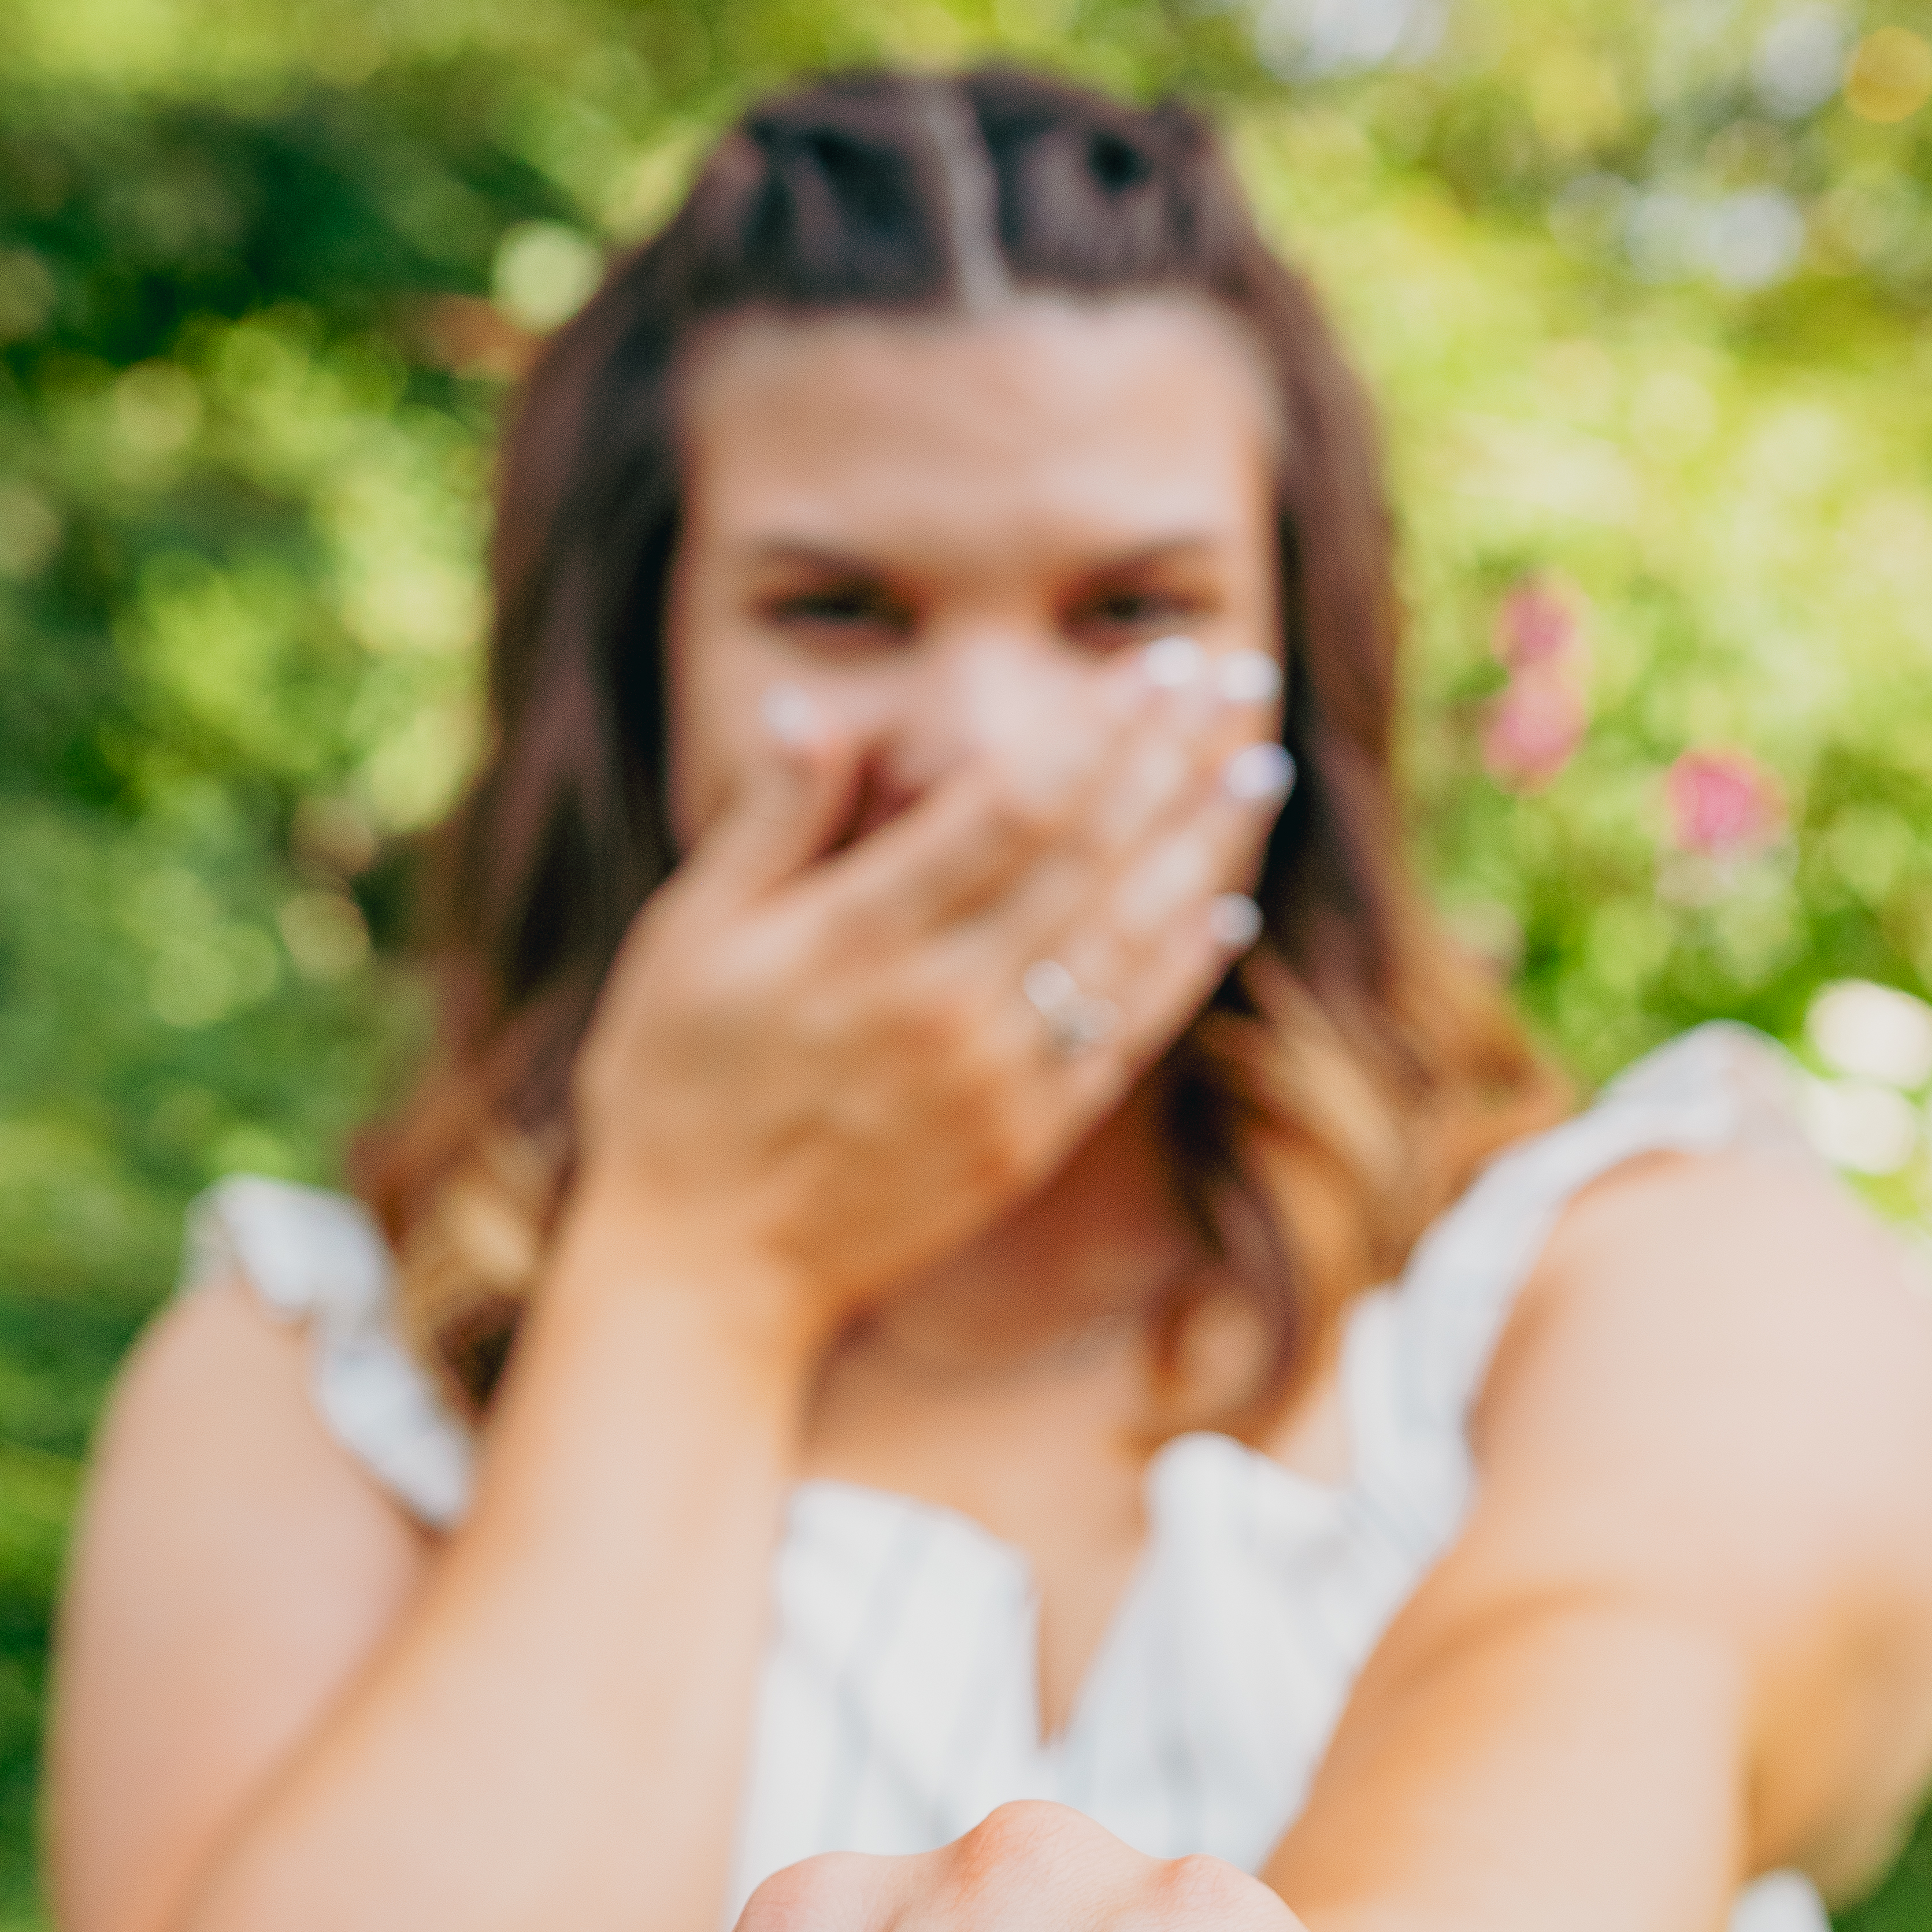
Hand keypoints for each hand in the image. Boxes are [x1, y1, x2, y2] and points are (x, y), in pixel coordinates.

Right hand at [567, 647, 1286, 1341]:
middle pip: (1091, 856)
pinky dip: (1179, 969)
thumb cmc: (674, 1087)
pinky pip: (1122, 1039)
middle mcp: (944, 1004)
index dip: (1097, 727)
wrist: (703, 1266)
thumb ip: (768, 822)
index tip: (1154, 665)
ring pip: (1126, 939)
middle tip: (1237, 681)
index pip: (1015, 803)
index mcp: (859, 937)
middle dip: (1172, 760)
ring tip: (1257, 768)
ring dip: (1202, 848)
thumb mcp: (688, 937)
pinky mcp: (1023, 1145)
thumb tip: (811, 709)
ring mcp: (995, 1081)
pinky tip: (1224, 908)